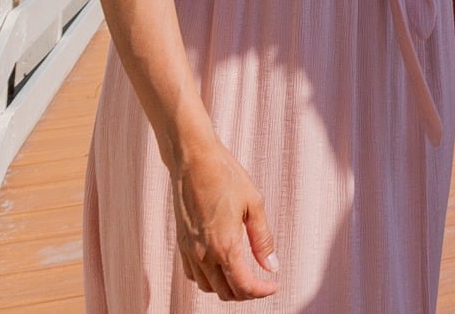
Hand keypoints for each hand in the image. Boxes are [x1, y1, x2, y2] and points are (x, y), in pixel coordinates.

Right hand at [169, 141, 277, 300]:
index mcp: (225, 246)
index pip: (243, 286)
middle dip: (246, 293)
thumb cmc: (226, 177)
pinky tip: (221, 267)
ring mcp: (189, 251)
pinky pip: (193, 275)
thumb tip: (271, 266)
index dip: (261, 291)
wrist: (193, 160)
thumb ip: (263, 239)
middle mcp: (203, 254)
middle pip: (225, 292)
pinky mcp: (181, 244)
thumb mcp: (255, 204)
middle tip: (263, 282)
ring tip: (244, 276)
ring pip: (208, 287)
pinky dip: (209, 279)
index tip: (274, 285)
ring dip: (226, 288)